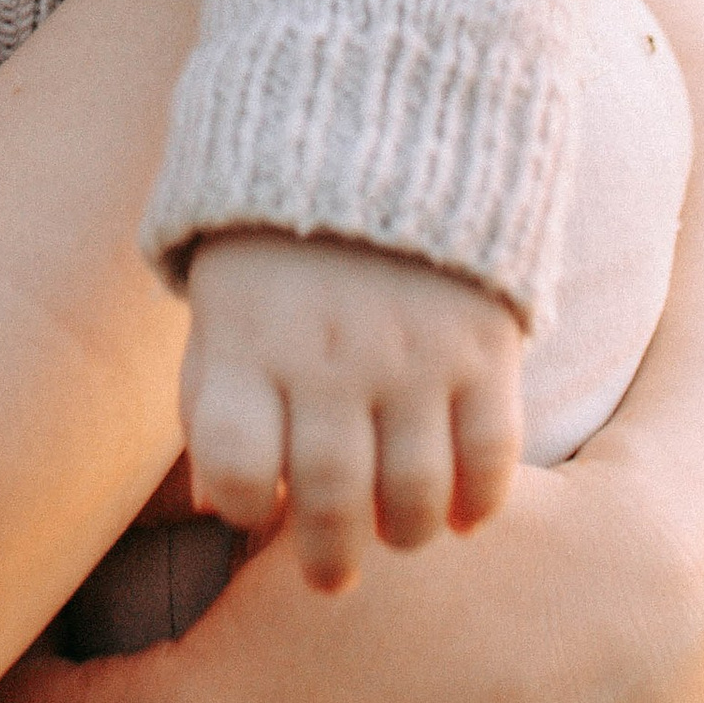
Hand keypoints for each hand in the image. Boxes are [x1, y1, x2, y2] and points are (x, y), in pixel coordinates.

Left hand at [181, 234, 522, 595]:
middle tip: (330, 575)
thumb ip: (213, 401)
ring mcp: (412, 350)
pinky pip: (490, 458)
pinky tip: (458, 510)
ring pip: (413, 493)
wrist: (382, 127)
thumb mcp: (223, 305)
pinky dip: (477, 503)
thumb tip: (216, 509)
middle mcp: (329, 351)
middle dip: (327, 558)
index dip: (241, 504)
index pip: (234, 463)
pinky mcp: (484, 345)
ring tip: (394, 532)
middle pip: (329, 495)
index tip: (254, 505)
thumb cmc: (280, 248)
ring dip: (403, 533)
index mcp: (248, 338)